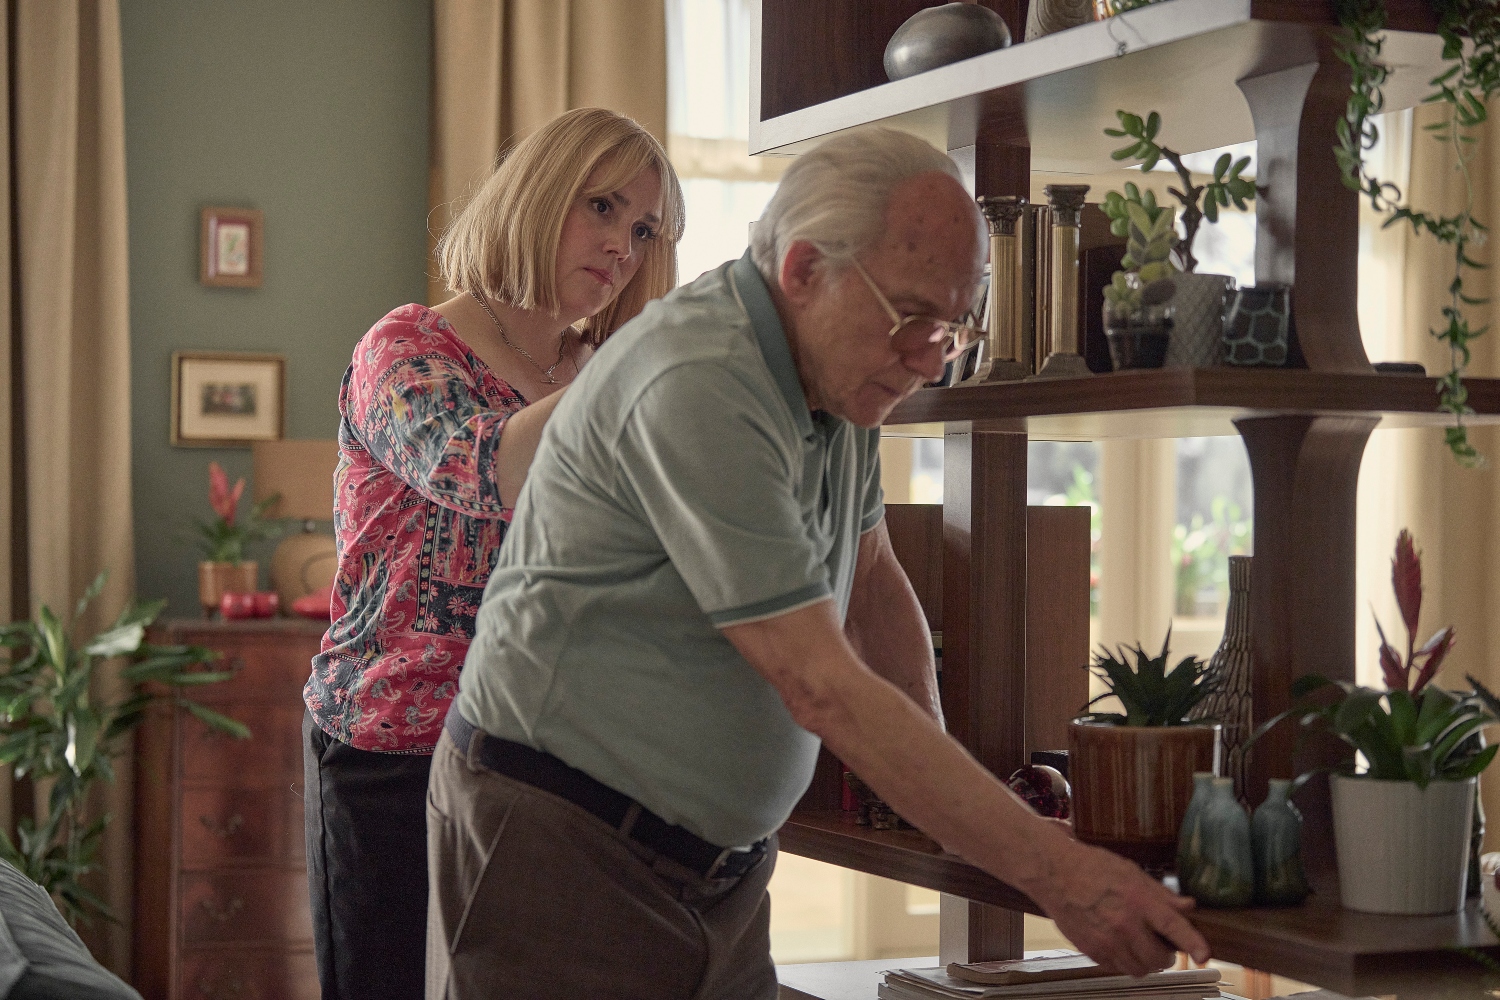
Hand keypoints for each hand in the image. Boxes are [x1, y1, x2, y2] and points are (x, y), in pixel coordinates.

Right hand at [1022, 835, 1209, 976]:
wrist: (1054, 873)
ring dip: (1144, 961)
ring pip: (1139, 969)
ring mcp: (1107, 941)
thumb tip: (1188, 907)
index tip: (1204, 955)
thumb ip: (1161, 894)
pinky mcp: (1091, 951)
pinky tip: (1117, 943)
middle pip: (1159, 959)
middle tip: (1159, 943)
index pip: (1174, 927)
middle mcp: (1125, 925)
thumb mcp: (1131, 872)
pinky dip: (1123, 961)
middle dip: (1164, 954)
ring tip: (1137, 944)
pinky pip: (1117, 968)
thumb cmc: (1093, 867)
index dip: (1193, 943)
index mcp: (1139, 901)